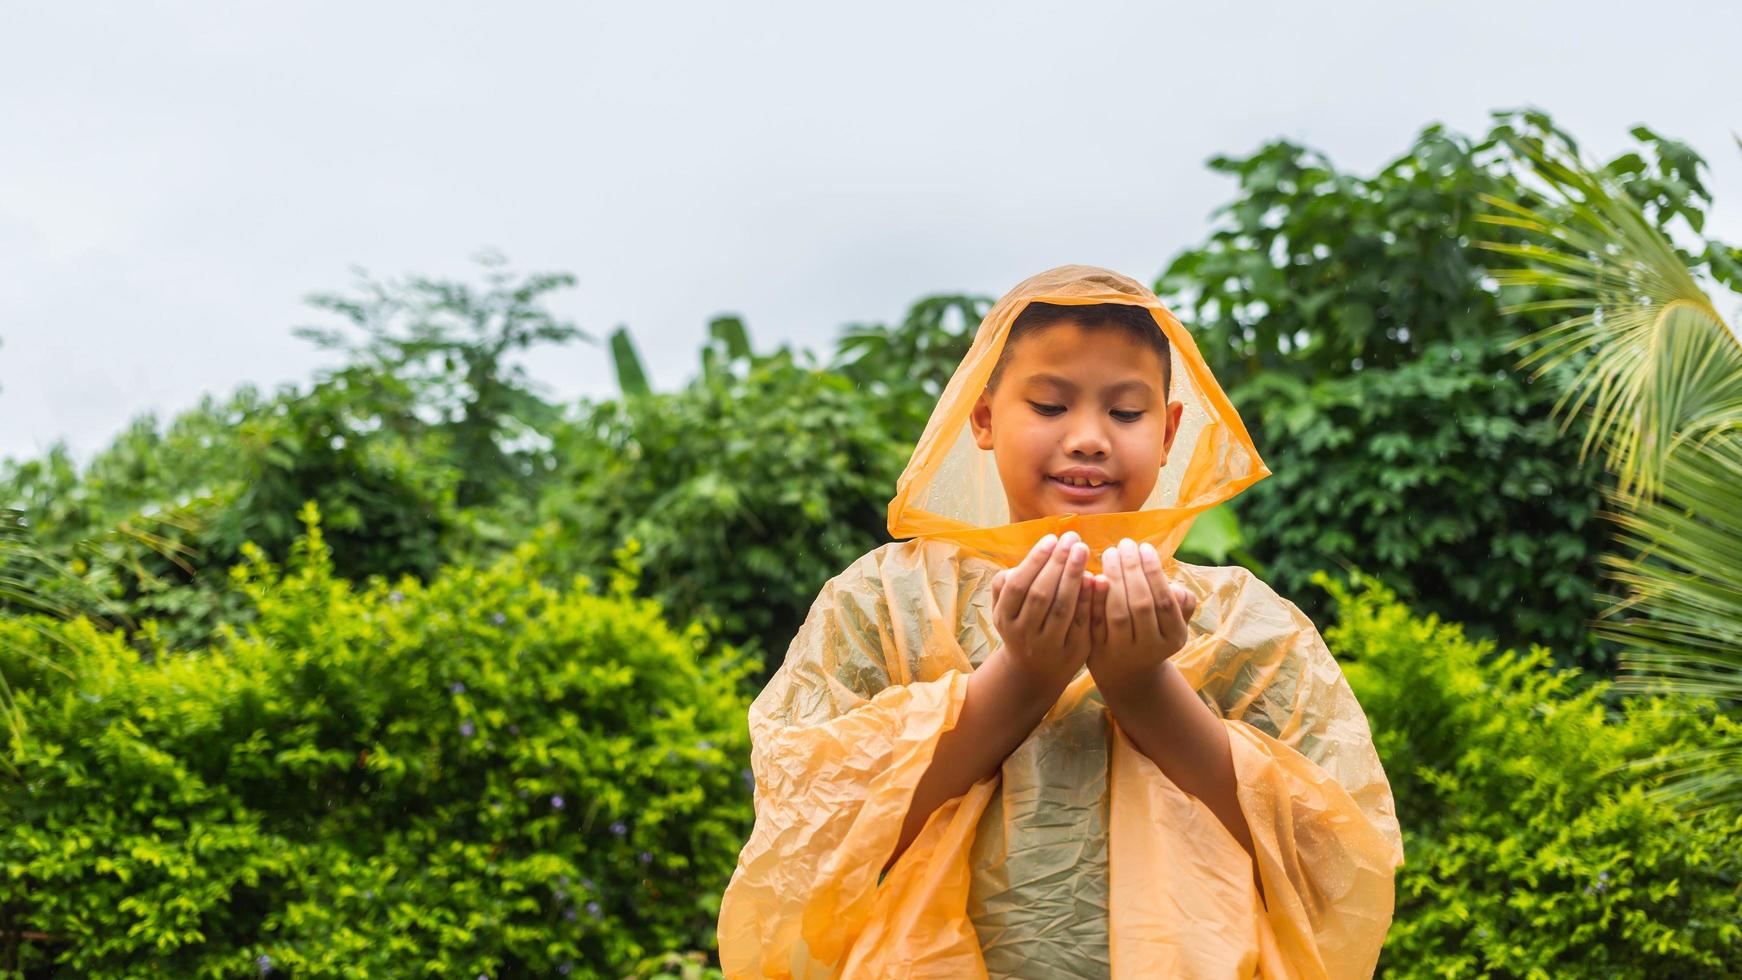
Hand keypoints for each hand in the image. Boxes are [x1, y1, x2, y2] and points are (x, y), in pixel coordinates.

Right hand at [988, 531, 1093, 699]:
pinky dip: (1087, 598)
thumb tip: (1031, 557)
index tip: (1051, 538)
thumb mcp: (1004, 608)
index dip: (1034, 561)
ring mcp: (1048, 646)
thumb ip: (1007, 582)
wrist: (1033, 672)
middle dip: (1057, 563)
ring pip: (1062, 608)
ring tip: (1082, 550)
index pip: (1018, 585)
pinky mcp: (1072, 653)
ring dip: (1073, 577)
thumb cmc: (1021, 625)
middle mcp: (1023, 634)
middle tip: (1072, 538)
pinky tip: (1094, 577)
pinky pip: (1081, 622)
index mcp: (1004, 618)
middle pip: (1041, 595)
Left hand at [1087, 538, 1197, 694]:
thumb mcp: (1174, 623)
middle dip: (1132, 570)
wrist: (1128, 674)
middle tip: (1125, 544)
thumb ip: (1182, 604)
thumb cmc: (1154, 633)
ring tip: (1110, 553)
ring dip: (1113, 578)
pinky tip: (1091, 575)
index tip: (1145, 547)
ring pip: (1117, 612)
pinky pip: (1094, 621)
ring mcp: (1122, 652)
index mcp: (1173, 637)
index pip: (1165, 601)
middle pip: (1141, 604)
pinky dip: (1092, 597)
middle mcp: (1149, 647)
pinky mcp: (1097, 652)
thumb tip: (1175, 586)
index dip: (1154, 572)